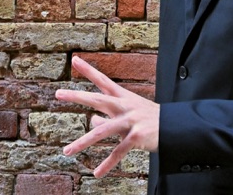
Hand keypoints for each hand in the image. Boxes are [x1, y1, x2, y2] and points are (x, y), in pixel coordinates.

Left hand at [56, 56, 159, 176]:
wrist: (174, 127)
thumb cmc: (150, 119)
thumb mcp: (130, 112)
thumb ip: (109, 115)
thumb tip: (91, 119)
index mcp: (123, 97)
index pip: (103, 80)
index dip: (88, 69)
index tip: (74, 60)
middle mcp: (124, 106)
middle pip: (97, 99)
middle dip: (77, 96)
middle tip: (58, 93)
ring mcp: (130, 121)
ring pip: (101, 131)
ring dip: (83, 142)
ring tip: (67, 151)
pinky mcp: (136, 137)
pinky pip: (117, 152)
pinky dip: (107, 164)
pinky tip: (97, 173)